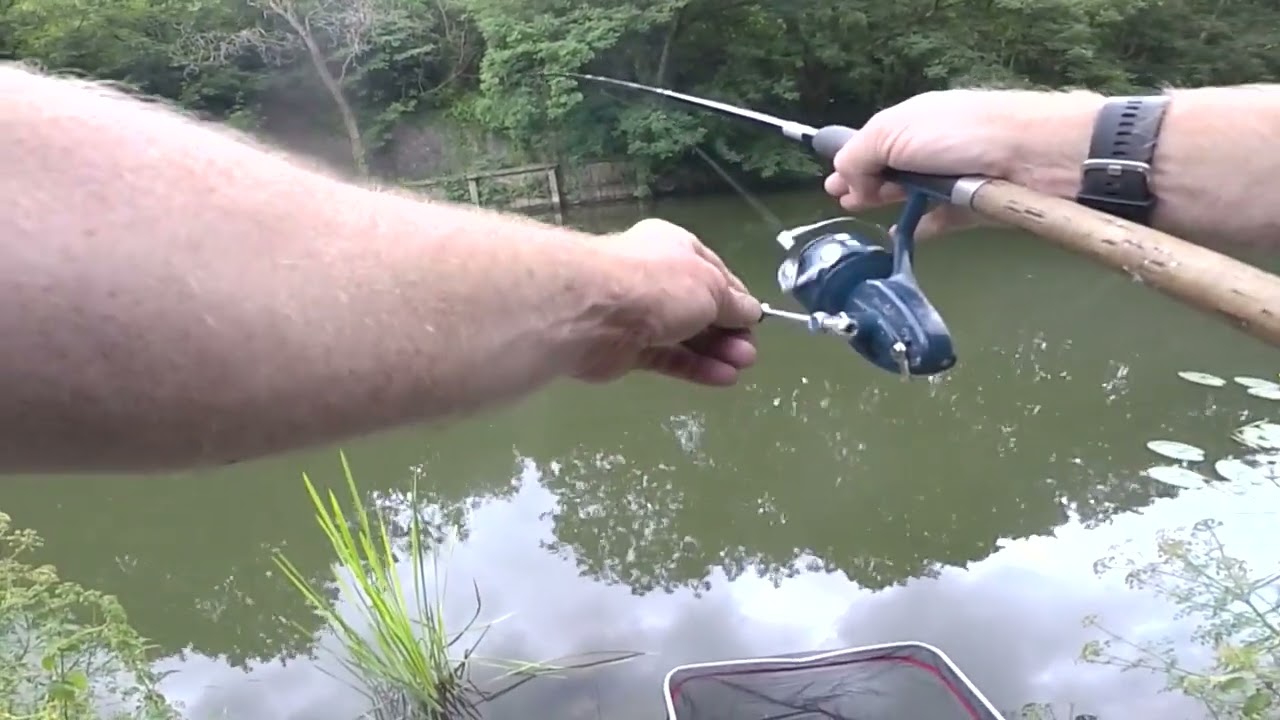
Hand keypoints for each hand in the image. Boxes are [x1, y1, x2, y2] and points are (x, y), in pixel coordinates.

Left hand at [573, 218, 761, 386]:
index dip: (737, 298)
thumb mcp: (710, 287)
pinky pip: (668, 357)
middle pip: (700, 307)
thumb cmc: (660, 285)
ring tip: (742, 366)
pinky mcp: (626, 348)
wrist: (595, 312)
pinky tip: (722, 378)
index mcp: (674, 247)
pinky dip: (695, 367)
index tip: (756, 321)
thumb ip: (733, 303)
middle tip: (750, 352)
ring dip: (716, 351)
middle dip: (729, 329)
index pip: (714, 273)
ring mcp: (639, 314)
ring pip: (685, 335)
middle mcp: (655, 278)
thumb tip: (752, 312)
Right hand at [823, 89, 1100, 238]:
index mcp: (911, 122)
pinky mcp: (971, 206)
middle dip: (864, 183)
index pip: (873, 142)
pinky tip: (901, 237)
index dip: (851, 162)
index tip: (833, 185)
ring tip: (864, 214)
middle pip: (889, 168)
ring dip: (887, 203)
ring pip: (912, 194)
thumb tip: (846, 179)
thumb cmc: (959, 134)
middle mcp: (931, 147)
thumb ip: (859, 155)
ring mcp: (951, 177)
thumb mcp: (893, 134)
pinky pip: (939, 221)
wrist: (1032, 153)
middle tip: (843, 202)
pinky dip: (919, 228)